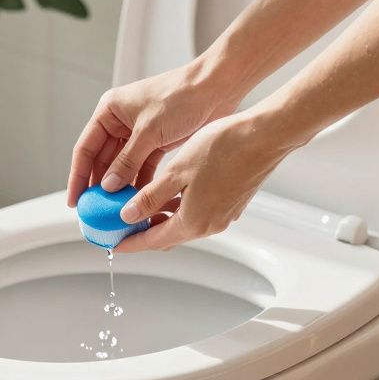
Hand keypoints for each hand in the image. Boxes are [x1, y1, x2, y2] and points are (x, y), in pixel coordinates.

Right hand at [66, 62, 243, 206]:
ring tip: (116, 210)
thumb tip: (108, 186)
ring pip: (122, 165)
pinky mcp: (157, 141)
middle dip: (100, 185)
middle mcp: (120, 121)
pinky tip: (138, 199)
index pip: (85, 148)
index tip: (76, 201)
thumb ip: (126, 161)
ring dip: (120, 186)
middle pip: (102, 159)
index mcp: (109, 110)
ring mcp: (139, 132)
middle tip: (96, 211)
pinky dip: (139, 181)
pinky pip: (142, 166)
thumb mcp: (148, 132)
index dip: (78, 176)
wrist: (216, 87)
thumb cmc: (180, 96)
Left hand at [113, 111, 299, 252]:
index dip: (131, 243)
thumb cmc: (223, 149)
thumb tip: (128, 216)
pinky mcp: (232, 204)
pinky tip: (171, 191)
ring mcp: (224, 216)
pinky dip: (180, 208)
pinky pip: (199, 213)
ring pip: (184, 224)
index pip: (153, 241)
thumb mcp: (176, 172)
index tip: (114, 243)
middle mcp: (210, 225)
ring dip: (162, 217)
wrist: (265, 137)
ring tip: (141, 202)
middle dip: (144, 231)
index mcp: (194, 222)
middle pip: (168, 236)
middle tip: (123, 221)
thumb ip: (150, 198)